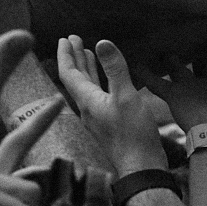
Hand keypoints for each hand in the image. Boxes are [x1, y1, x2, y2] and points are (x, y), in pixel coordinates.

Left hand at [55, 37, 168, 176]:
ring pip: (88, 86)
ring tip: (87, 51)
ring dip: (87, 68)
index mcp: (87, 101)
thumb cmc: (133, 134)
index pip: (69, 73)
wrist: (141, 167)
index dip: (66, 55)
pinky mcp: (108, 122)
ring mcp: (98, 116)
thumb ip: (115, 69)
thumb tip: (102, 42)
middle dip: (75, 57)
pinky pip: (99, 95)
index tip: (65, 39)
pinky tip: (107, 77)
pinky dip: (100, 81)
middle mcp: (87, 108)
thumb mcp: (126, 96)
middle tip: (73, 39)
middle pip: (76, 78)